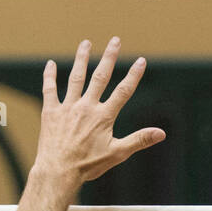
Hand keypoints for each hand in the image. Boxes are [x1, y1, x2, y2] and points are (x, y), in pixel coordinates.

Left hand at [35, 38, 162, 185]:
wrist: (59, 170)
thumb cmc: (89, 165)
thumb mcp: (118, 154)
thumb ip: (139, 140)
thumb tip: (161, 133)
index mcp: (104, 116)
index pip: (123, 91)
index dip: (134, 75)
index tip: (141, 61)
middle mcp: (86, 107)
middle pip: (100, 77)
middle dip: (109, 57)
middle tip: (115, 40)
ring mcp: (67, 107)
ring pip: (76, 78)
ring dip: (81, 59)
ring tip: (86, 44)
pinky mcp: (50, 112)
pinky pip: (50, 89)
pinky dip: (50, 76)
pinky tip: (50, 64)